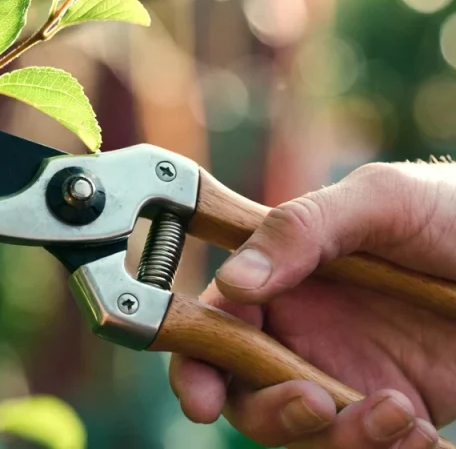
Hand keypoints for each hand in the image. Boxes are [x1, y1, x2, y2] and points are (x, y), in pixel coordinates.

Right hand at [171, 162, 455, 447]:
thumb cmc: (451, 210)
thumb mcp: (378, 200)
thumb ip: (299, 230)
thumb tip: (235, 279)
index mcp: (280, 281)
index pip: (215, 327)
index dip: (195, 366)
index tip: (200, 398)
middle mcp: (304, 333)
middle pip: (248, 396)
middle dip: (273, 412)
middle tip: (316, 402)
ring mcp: (348, 375)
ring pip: (307, 434)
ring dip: (342, 438)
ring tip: (398, 413)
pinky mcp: (396, 411)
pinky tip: (417, 430)